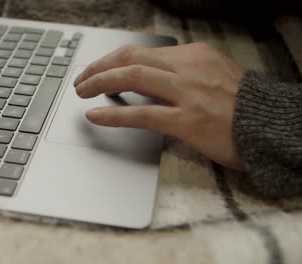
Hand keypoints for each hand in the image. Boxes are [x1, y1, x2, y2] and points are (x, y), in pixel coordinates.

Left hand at [74, 43, 245, 169]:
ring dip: (99, 83)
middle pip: (130, 59)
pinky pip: (142, 114)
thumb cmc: (243, 107)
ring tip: (82, 93)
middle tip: (82, 80)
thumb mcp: (214, 76)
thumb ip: (183, 74)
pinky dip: (114, 114)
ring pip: (131, 78)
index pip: (141, 52)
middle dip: (98, 68)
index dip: (112, 61)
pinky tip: (96, 115)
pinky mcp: (188, 120)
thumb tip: (150, 78)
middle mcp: (188, 68)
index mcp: (194, 56)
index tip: (98, 69)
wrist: (274, 126)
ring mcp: (188, 93)